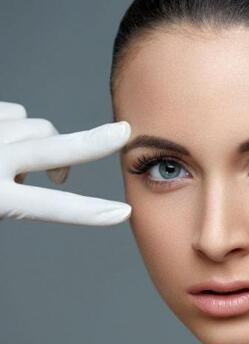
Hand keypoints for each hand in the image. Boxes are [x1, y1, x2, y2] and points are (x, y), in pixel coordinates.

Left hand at [0, 101, 131, 224]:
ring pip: (38, 128)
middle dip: (94, 142)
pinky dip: (16, 126)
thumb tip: (32, 175)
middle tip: (122, 132)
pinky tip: (1, 138)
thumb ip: (8, 198)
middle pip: (55, 148)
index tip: (123, 212)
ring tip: (16, 161)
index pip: (51, 205)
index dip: (91, 211)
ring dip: (41, 143)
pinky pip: (15, 114)